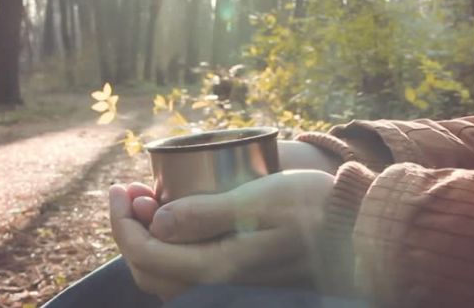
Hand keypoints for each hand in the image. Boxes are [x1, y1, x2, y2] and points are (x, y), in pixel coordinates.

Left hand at [109, 170, 334, 299]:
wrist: (354, 231)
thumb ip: (205, 214)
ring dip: (145, 242)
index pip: (145, 252)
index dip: (121, 221)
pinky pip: (187, 276)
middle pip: (148, 270)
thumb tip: (155, 222)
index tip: (119, 188)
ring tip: (147, 202)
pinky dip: (168, 251)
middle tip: (128, 192)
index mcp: (217, 266)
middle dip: (127, 230)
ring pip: (165, 277)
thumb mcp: (259, 199)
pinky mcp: (239, 278)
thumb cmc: (312, 207)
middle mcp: (218, 284)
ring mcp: (229, 285)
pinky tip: (174, 224)